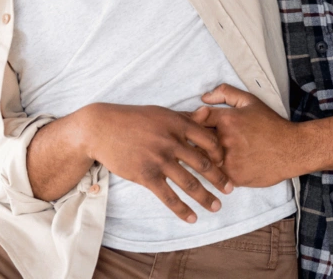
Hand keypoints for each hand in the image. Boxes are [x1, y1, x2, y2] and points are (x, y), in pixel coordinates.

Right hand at [80, 103, 233, 222]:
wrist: (102, 128)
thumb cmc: (133, 119)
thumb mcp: (160, 113)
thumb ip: (185, 117)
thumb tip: (208, 114)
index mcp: (176, 123)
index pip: (208, 140)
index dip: (221, 154)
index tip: (227, 163)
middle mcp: (170, 141)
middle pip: (203, 164)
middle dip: (220, 179)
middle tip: (231, 189)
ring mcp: (158, 159)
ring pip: (189, 183)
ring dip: (205, 198)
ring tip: (216, 207)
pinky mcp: (146, 175)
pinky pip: (169, 197)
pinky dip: (182, 210)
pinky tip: (192, 218)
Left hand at [192, 84, 309, 187]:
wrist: (291, 150)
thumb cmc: (270, 124)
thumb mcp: (249, 100)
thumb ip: (225, 93)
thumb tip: (203, 97)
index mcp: (227, 119)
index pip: (196, 118)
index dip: (188, 120)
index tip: (182, 124)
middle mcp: (225, 140)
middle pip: (194, 140)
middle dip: (187, 140)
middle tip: (179, 141)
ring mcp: (229, 160)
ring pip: (201, 159)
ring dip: (195, 157)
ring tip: (188, 156)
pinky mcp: (234, 177)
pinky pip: (214, 175)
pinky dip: (210, 171)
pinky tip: (206, 170)